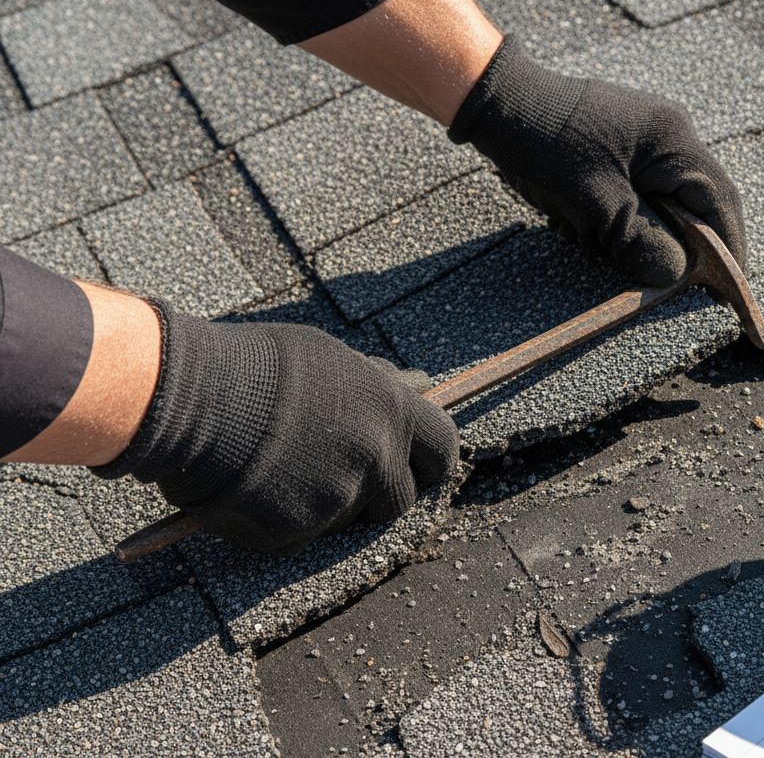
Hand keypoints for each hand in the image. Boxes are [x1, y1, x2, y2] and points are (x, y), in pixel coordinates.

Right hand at [94, 306, 458, 554]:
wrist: (188, 395)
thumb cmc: (254, 365)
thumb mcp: (331, 361)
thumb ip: (369, 394)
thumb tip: (389, 410)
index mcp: (390, 410)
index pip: (442, 451)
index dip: (429, 463)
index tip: (415, 467)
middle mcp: (374, 458)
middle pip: (399, 501)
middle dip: (377, 495)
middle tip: (337, 475)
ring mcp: (336, 499)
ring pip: (344, 518)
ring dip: (323, 504)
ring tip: (278, 468)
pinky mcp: (294, 532)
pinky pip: (298, 535)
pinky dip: (278, 520)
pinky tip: (251, 488)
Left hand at [449, 36, 746, 286]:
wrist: (496, 101)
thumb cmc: (546, 146)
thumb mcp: (596, 204)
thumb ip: (640, 240)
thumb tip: (673, 275)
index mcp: (673, 140)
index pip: (719, 202)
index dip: (729, 251)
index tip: (729, 291)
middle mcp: (668, 132)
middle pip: (694, 203)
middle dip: (681, 245)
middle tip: (673, 283)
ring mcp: (644, 136)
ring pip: (662, 200)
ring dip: (642, 231)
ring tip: (604, 247)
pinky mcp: (618, 144)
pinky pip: (636, 190)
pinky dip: (619, 217)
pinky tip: (585, 228)